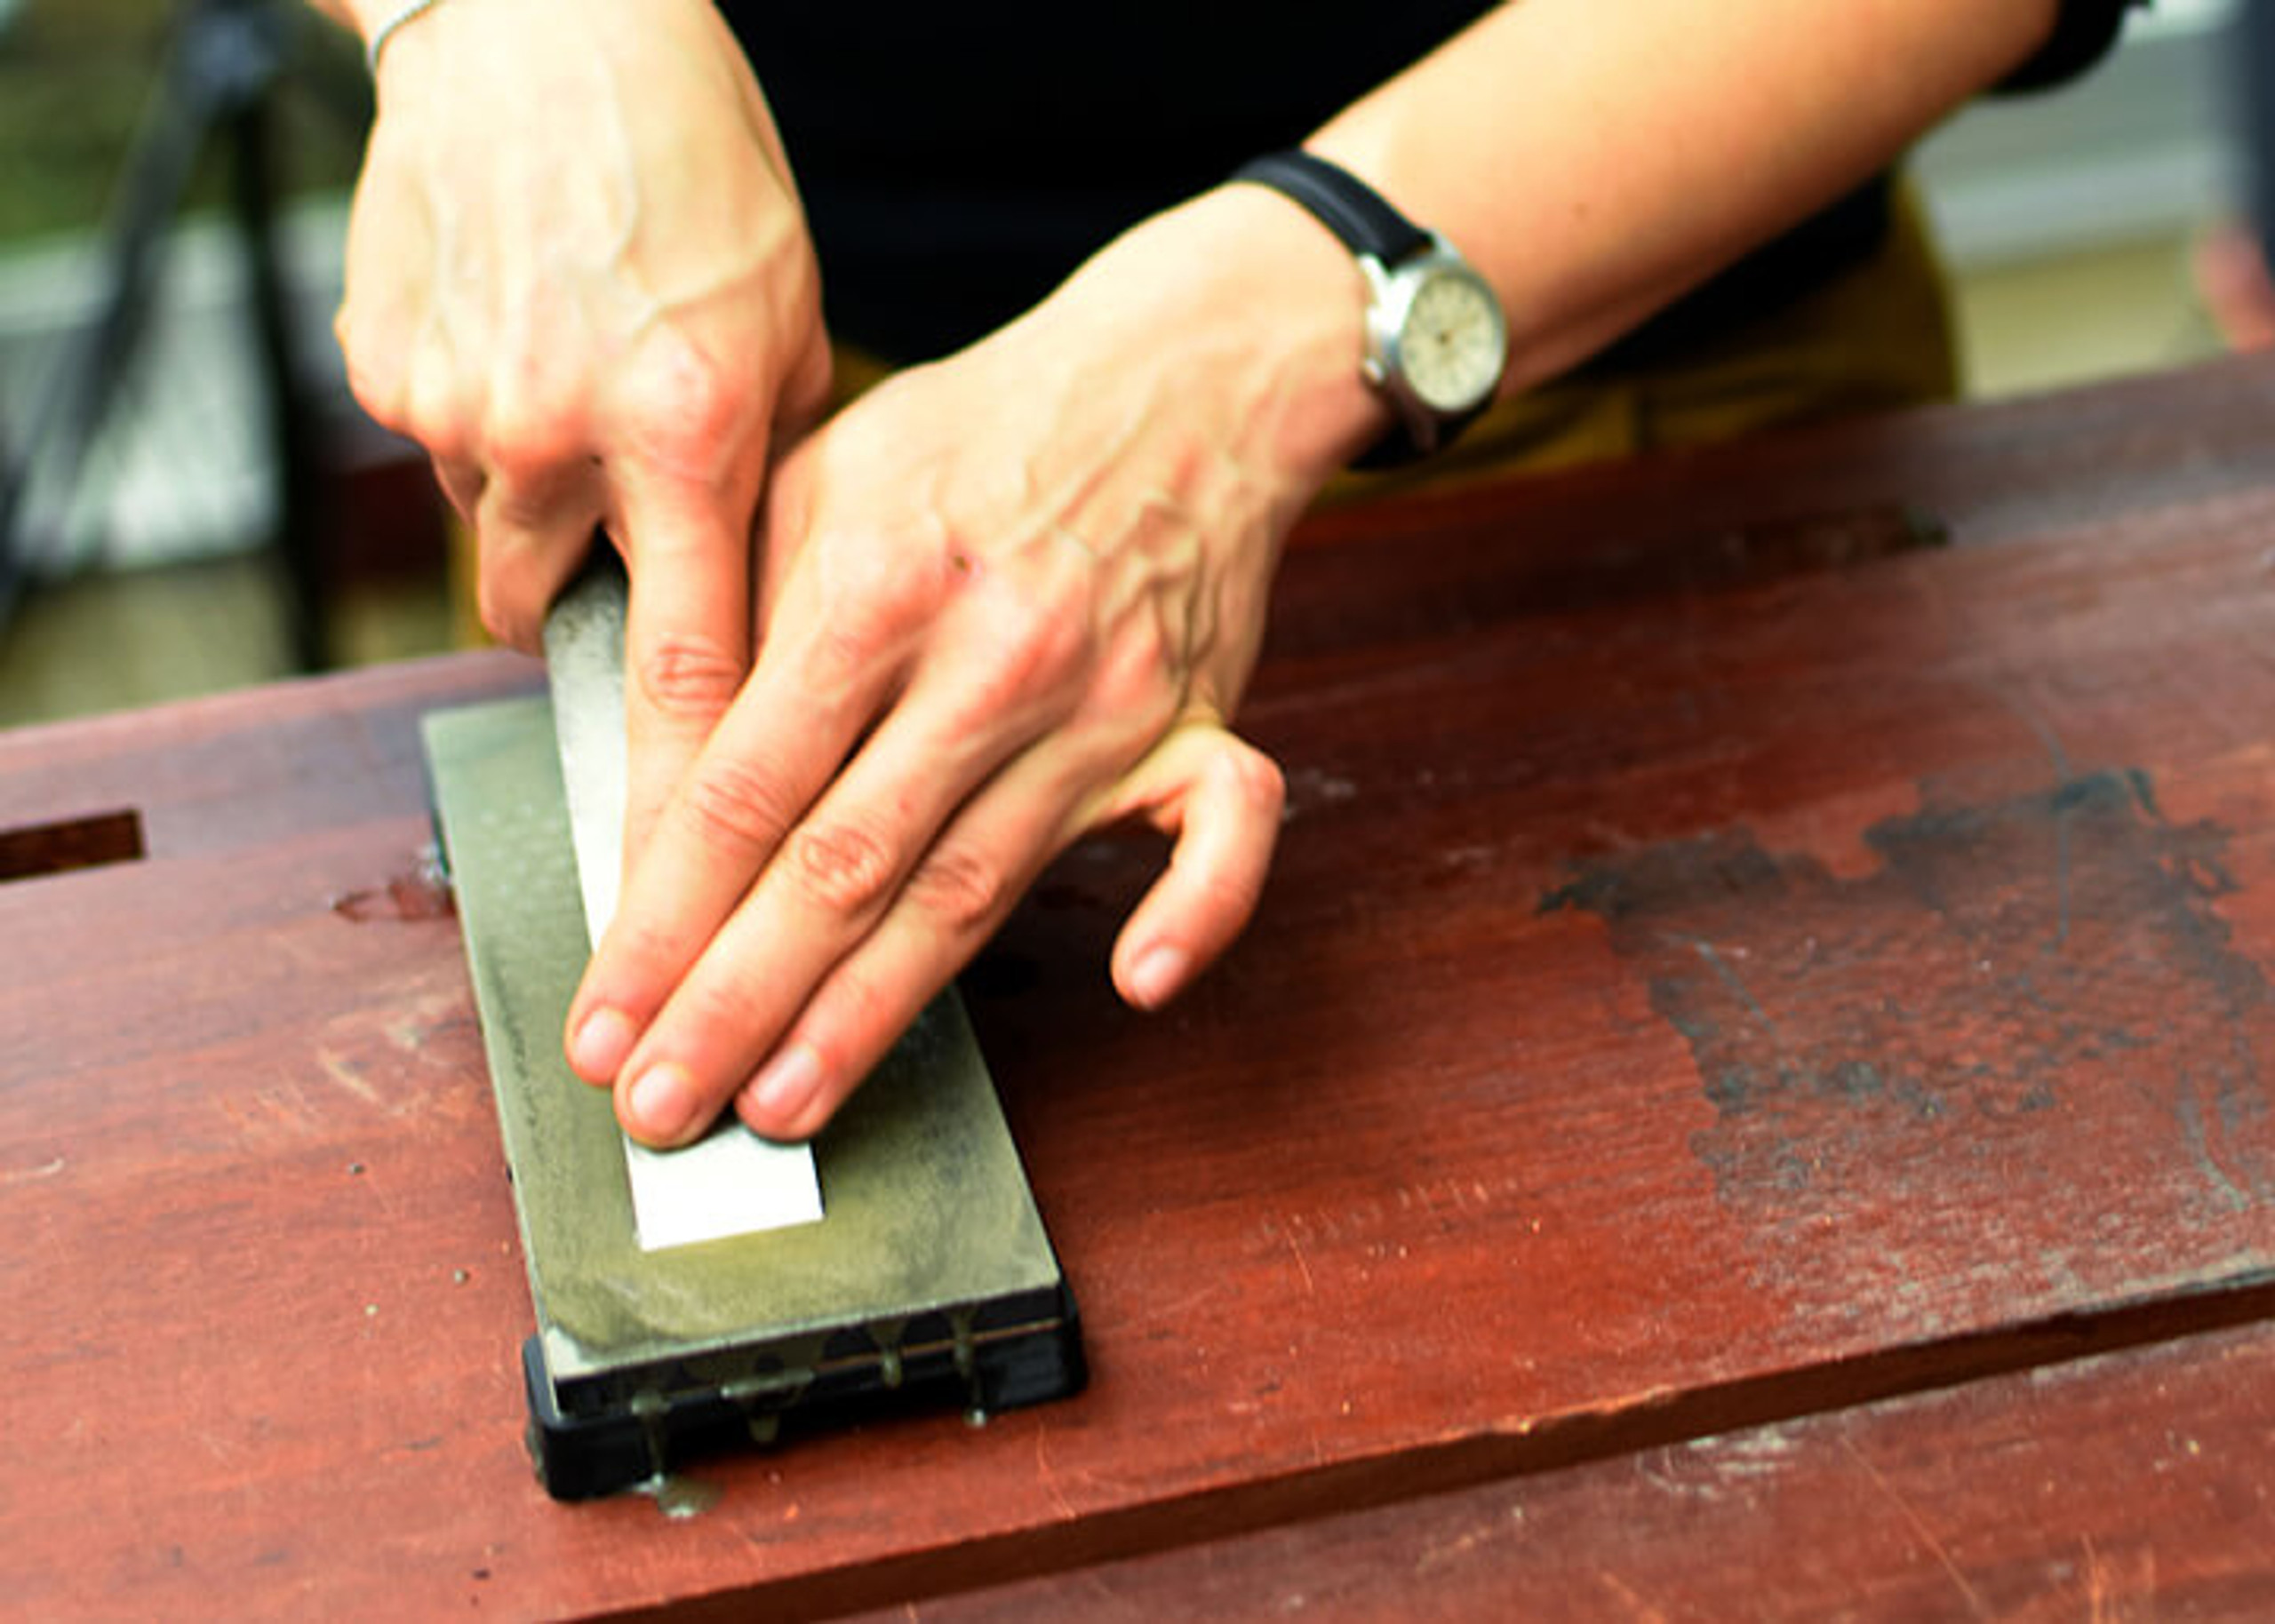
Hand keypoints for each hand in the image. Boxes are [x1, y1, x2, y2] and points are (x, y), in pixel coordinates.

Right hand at [335, 0, 829, 859]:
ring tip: (581, 373)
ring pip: (496, 523)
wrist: (540, 18)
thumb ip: (778, 477)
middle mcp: (562, 430)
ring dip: (540, 489)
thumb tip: (765, 601)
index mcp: (692, 428)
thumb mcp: (791, 320)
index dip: (683, 828)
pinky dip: (486, 415)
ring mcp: (456, 400)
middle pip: (551, 616)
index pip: (692, 684)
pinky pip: (442, 445)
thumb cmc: (698, 161)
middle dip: (582, 603)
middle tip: (616, 526)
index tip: (670, 932)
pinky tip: (525, 325)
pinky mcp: (381, 366)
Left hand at [561, 185, 1388, 1143]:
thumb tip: (656, 798)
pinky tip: (1136, 984)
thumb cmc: (977, 429)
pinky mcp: (1199, 720)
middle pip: (843, 865)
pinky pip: (1224, 830)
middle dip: (736, 1002)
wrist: (1175, 370)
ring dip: (873, 1013)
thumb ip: (735, 625)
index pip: (744, 788)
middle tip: (663, 1109)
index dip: (663, 920)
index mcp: (877, 580)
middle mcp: (992, 653)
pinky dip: (1197, 907)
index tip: (606, 1019)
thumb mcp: (818, 476)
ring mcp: (1107, 700)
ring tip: (786, 1103)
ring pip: (974, 887)